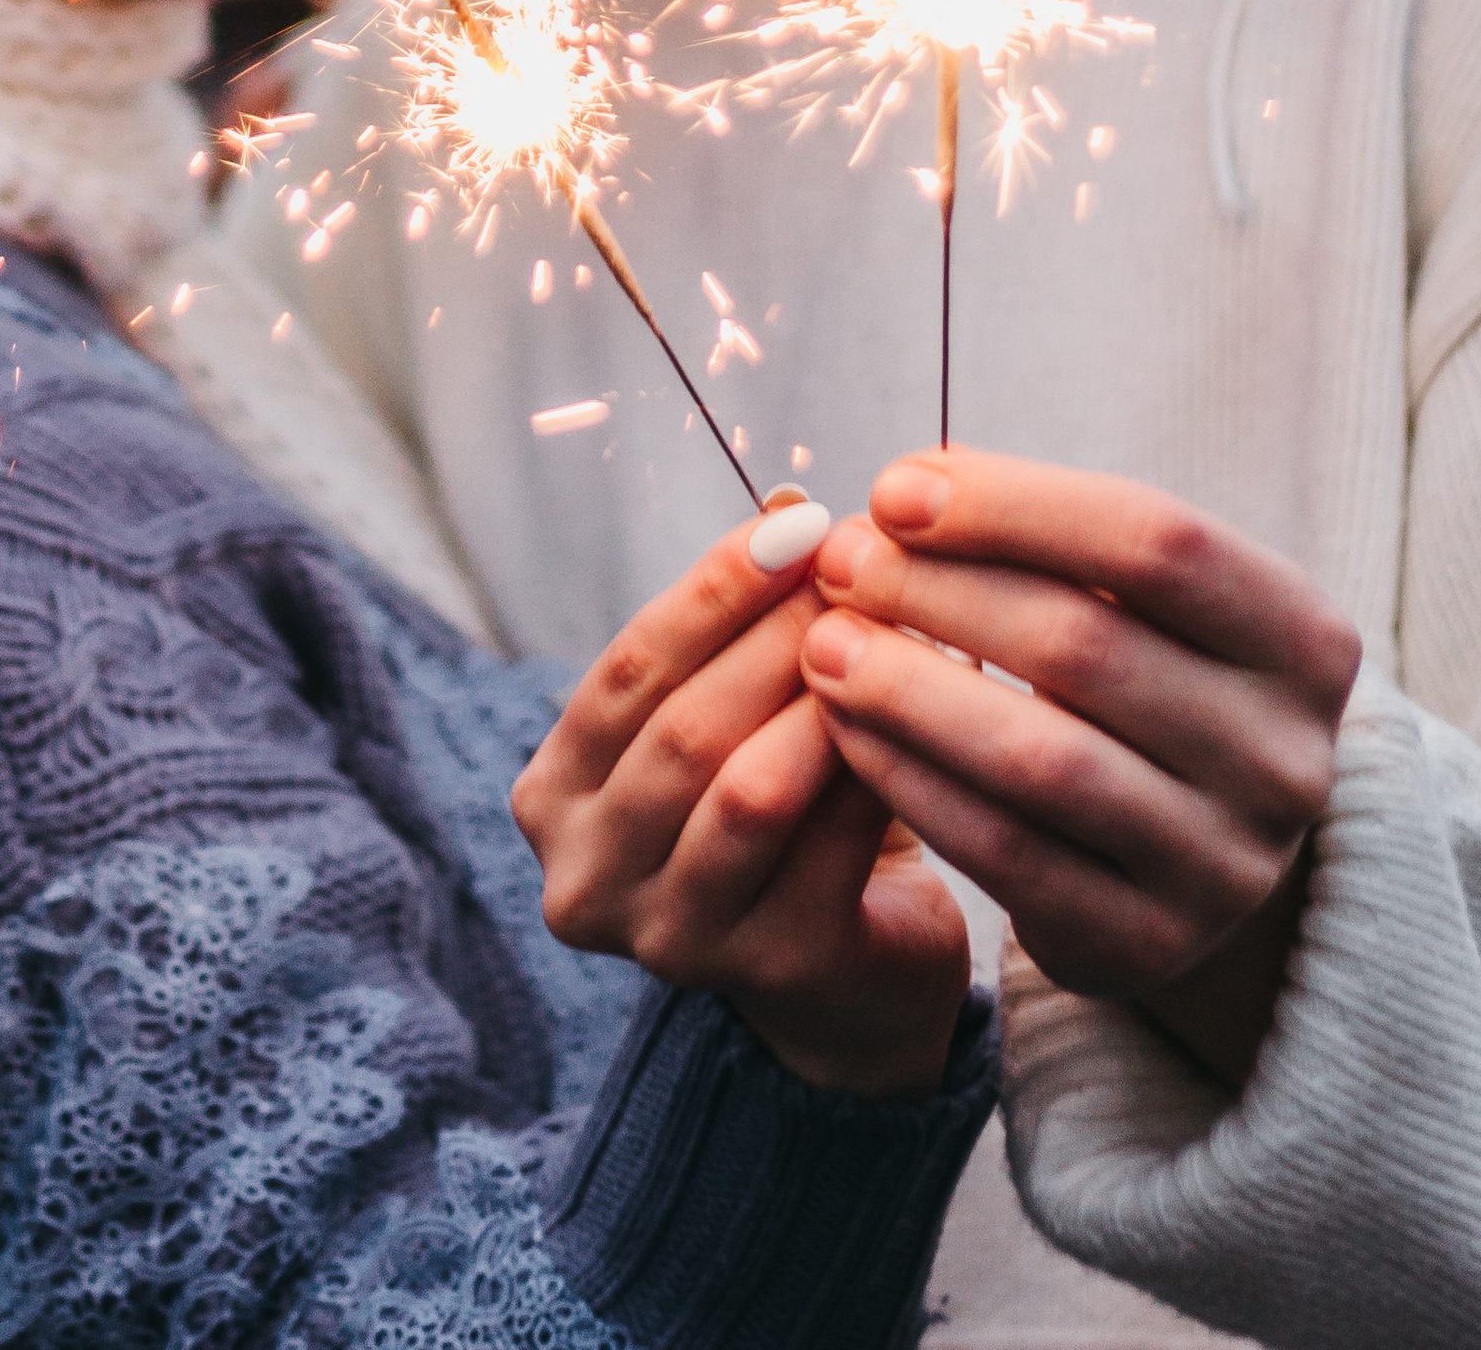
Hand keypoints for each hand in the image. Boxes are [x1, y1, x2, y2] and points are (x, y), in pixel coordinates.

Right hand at [512, 500, 974, 1100]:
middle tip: (859, 571)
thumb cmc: (781, 807)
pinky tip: (924, 719)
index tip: (797, 522)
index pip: (628, 669)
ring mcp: (672, 940)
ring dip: (823, 702)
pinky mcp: (773, 973)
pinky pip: (828, 848)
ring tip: (889, 637)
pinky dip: (874, 769)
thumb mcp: (734, 708)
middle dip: (778, 636)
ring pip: (747, 790)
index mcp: (555, 795)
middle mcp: (588, 878)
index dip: (712, 589)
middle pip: (683, 729)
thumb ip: (738, 620)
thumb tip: (786, 507)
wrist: (850, 971)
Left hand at [799, 450, 1359, 1087]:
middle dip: (938, 591)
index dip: (1012, 505)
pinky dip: (911, 781)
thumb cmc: (1138, 673)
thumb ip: (1039, 536)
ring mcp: (1227, 867)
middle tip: (836, 561)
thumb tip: (899, 498)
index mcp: (1304, 640)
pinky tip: (844, 729)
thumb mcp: (1134, 597)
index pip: (1156, 539)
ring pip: (1044, 759)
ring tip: (823, 643)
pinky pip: (1007, 854)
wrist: (1191, 850)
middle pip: (1088, 646)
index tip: (892, 489)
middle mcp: (1287, 760)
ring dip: (910, 690)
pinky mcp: (1148, 945)